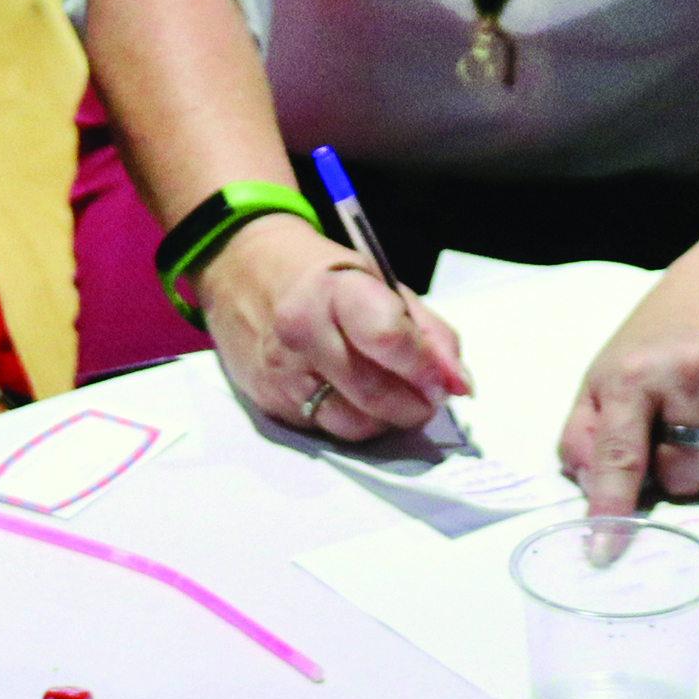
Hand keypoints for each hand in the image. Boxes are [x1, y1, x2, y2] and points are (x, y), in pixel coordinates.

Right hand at [195, 213, 468, 439]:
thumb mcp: (378, 280)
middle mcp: (302, 332)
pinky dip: (353, 421)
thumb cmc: (321, 274)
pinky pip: (326, 429)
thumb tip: (458, 384)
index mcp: (334, 290)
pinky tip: (355, 398)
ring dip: (387, 420)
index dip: (426, 368)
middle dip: (416, 404)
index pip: (388, 339)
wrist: (240, 269)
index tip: (445, 381)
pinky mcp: (269, 402)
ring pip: (353, 423)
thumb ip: (426, 331)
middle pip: (375, 393)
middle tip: (429, 397)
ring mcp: (281, 372)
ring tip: (394, 398)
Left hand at [557, 275, 698, 516]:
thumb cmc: (655, 345)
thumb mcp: (603, 378)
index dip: (612, 509)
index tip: (604, 553)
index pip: (619, 456)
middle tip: (675, 436)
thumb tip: (589, 490)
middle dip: (677, 473)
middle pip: (685, 475)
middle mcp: (688, 373)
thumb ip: (585, 436)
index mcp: (632, 375)